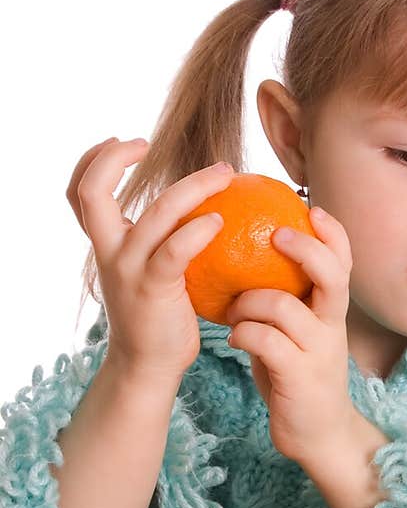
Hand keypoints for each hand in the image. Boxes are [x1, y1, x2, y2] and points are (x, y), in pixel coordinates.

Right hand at [67, 136, 234, 384]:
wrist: (148, 365)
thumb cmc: (158, 316)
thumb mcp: (146, 270)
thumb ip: (158, 241)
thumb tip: (199, 206)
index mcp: (106, 244)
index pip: (80, 193)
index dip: (93, 161)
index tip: (120, 142)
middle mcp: (110, 251)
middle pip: (92, 193)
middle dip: (113, 159)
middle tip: (146, 142)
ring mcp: (129, 269)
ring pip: (157, 212)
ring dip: (194, 186)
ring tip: (224, 173)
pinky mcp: (155, 288)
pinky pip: (176, 249)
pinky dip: (199, 229)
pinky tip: (220, 221)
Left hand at [224, 206, 355, 460]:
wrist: (319, 435)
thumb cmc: (298, 375)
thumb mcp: (298, 333)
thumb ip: (286, 300)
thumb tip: (248, 259)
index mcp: (332, 311)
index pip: (343, 262)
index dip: (332, 233)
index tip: (310, 208)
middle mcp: (332, 326)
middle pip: (332, 274)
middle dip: (304, 249)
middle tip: (274, 235)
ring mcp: (318, 351)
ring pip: (283, 305)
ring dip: (248, 302)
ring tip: (232, 311)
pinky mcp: (299, 375)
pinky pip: (264, 340)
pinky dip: (243, 333)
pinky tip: (234, 339)